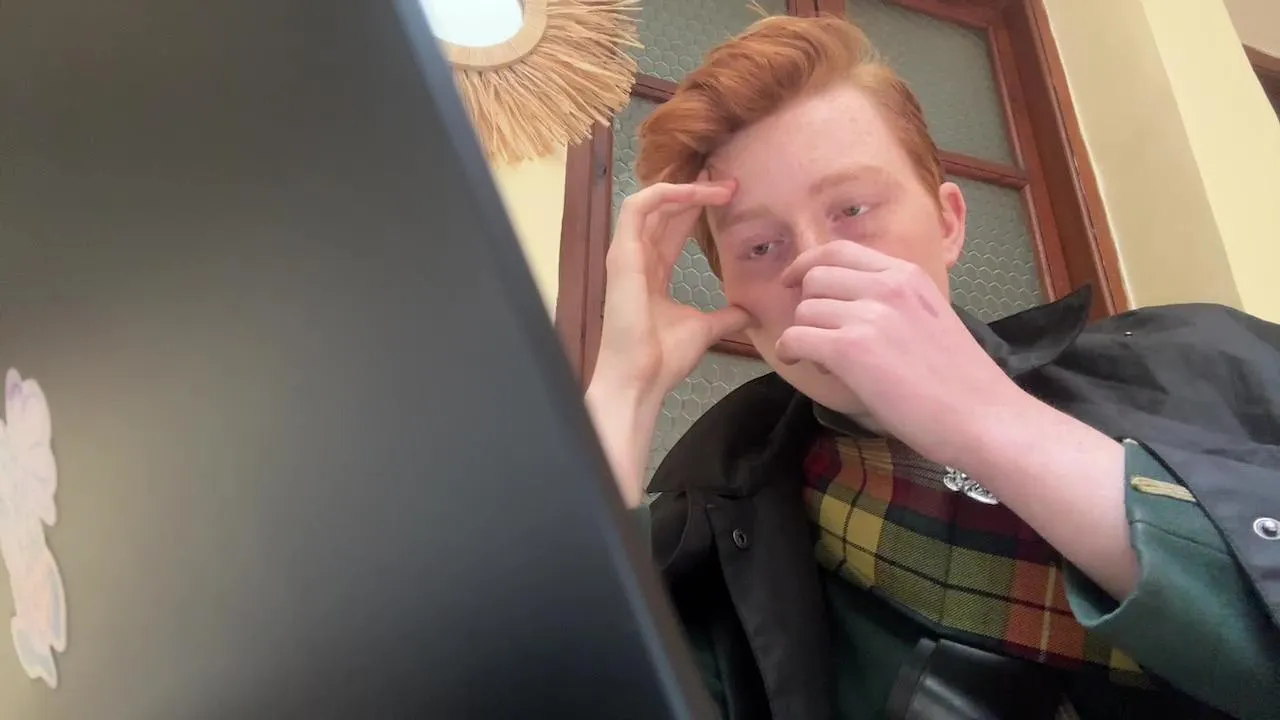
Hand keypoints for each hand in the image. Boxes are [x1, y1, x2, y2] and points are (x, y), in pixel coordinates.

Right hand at [592, 175, 750, 401]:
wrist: (642, 378)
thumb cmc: (664, 358)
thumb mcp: (705, 328)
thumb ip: (726, 316)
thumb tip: (749, 312)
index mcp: (653, 274)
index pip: (674, 230)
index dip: (699, 210)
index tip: (730, 199)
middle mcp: (638, 259)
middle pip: (666, 212)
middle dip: (697, 193)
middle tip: (730, 183)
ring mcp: (627, 254)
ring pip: (652, 203)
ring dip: (686, 190)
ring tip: (718, 186)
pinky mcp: (621, 253)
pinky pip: (637, 207)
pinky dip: (664, 193)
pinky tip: (693, 193)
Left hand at [776, 240, 1137, 596]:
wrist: (983, 417)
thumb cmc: (961, 382)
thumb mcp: (930, 318)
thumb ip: (894, 304)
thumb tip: (850, 307)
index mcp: (907, 276)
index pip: (839, 250)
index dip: (807, 264)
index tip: (794, 281)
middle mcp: (887, 287)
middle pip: (815, 278)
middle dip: (807, 306)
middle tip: (816, 334)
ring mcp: (869, 316)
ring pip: (804, 311)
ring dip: (804, 334)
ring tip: (823, 360)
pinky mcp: (851, 349)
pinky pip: (796, 338)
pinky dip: (789, 351)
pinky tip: (799, 363)